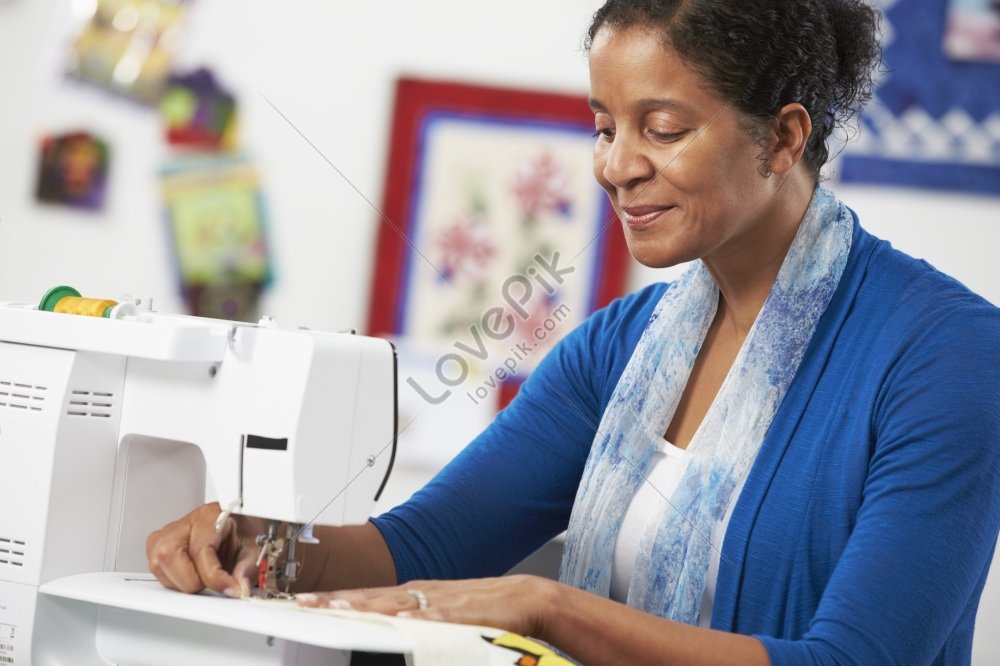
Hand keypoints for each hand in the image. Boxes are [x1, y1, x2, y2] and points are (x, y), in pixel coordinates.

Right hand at [146, 502, 260, 597]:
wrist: (236, 524)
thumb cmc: (243, 530)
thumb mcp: (253, 547)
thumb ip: (247, 568)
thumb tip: (239, 587)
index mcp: (208, 517)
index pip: (200, 551)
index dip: (216, 578)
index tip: (231, 588)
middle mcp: (182, 524)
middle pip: (170, 557)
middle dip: (195, 580)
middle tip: (216, 581)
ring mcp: (165, 535)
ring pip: (159, 567)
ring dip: (184, 582)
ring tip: (205, 576)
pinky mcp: (156, 547)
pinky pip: (158, 572)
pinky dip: (176, 581)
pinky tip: (193, 575)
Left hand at [295, 574, 558, 636]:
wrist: (524, 598)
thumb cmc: (481, 607)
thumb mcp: (438, 612)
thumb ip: (410, 619)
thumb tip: (381, 627)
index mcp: (413, 594)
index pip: (366, 596)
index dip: (335, 599)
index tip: (305, 602)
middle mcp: (421, 594)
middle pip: (372, 597)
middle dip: (338, 600)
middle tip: (307, 603)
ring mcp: (440, 602)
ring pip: (396, 604)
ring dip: (366, 606)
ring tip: (339, 608)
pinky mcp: (463, 614)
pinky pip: (437, 617)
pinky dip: (418, 619)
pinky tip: (401, 622)